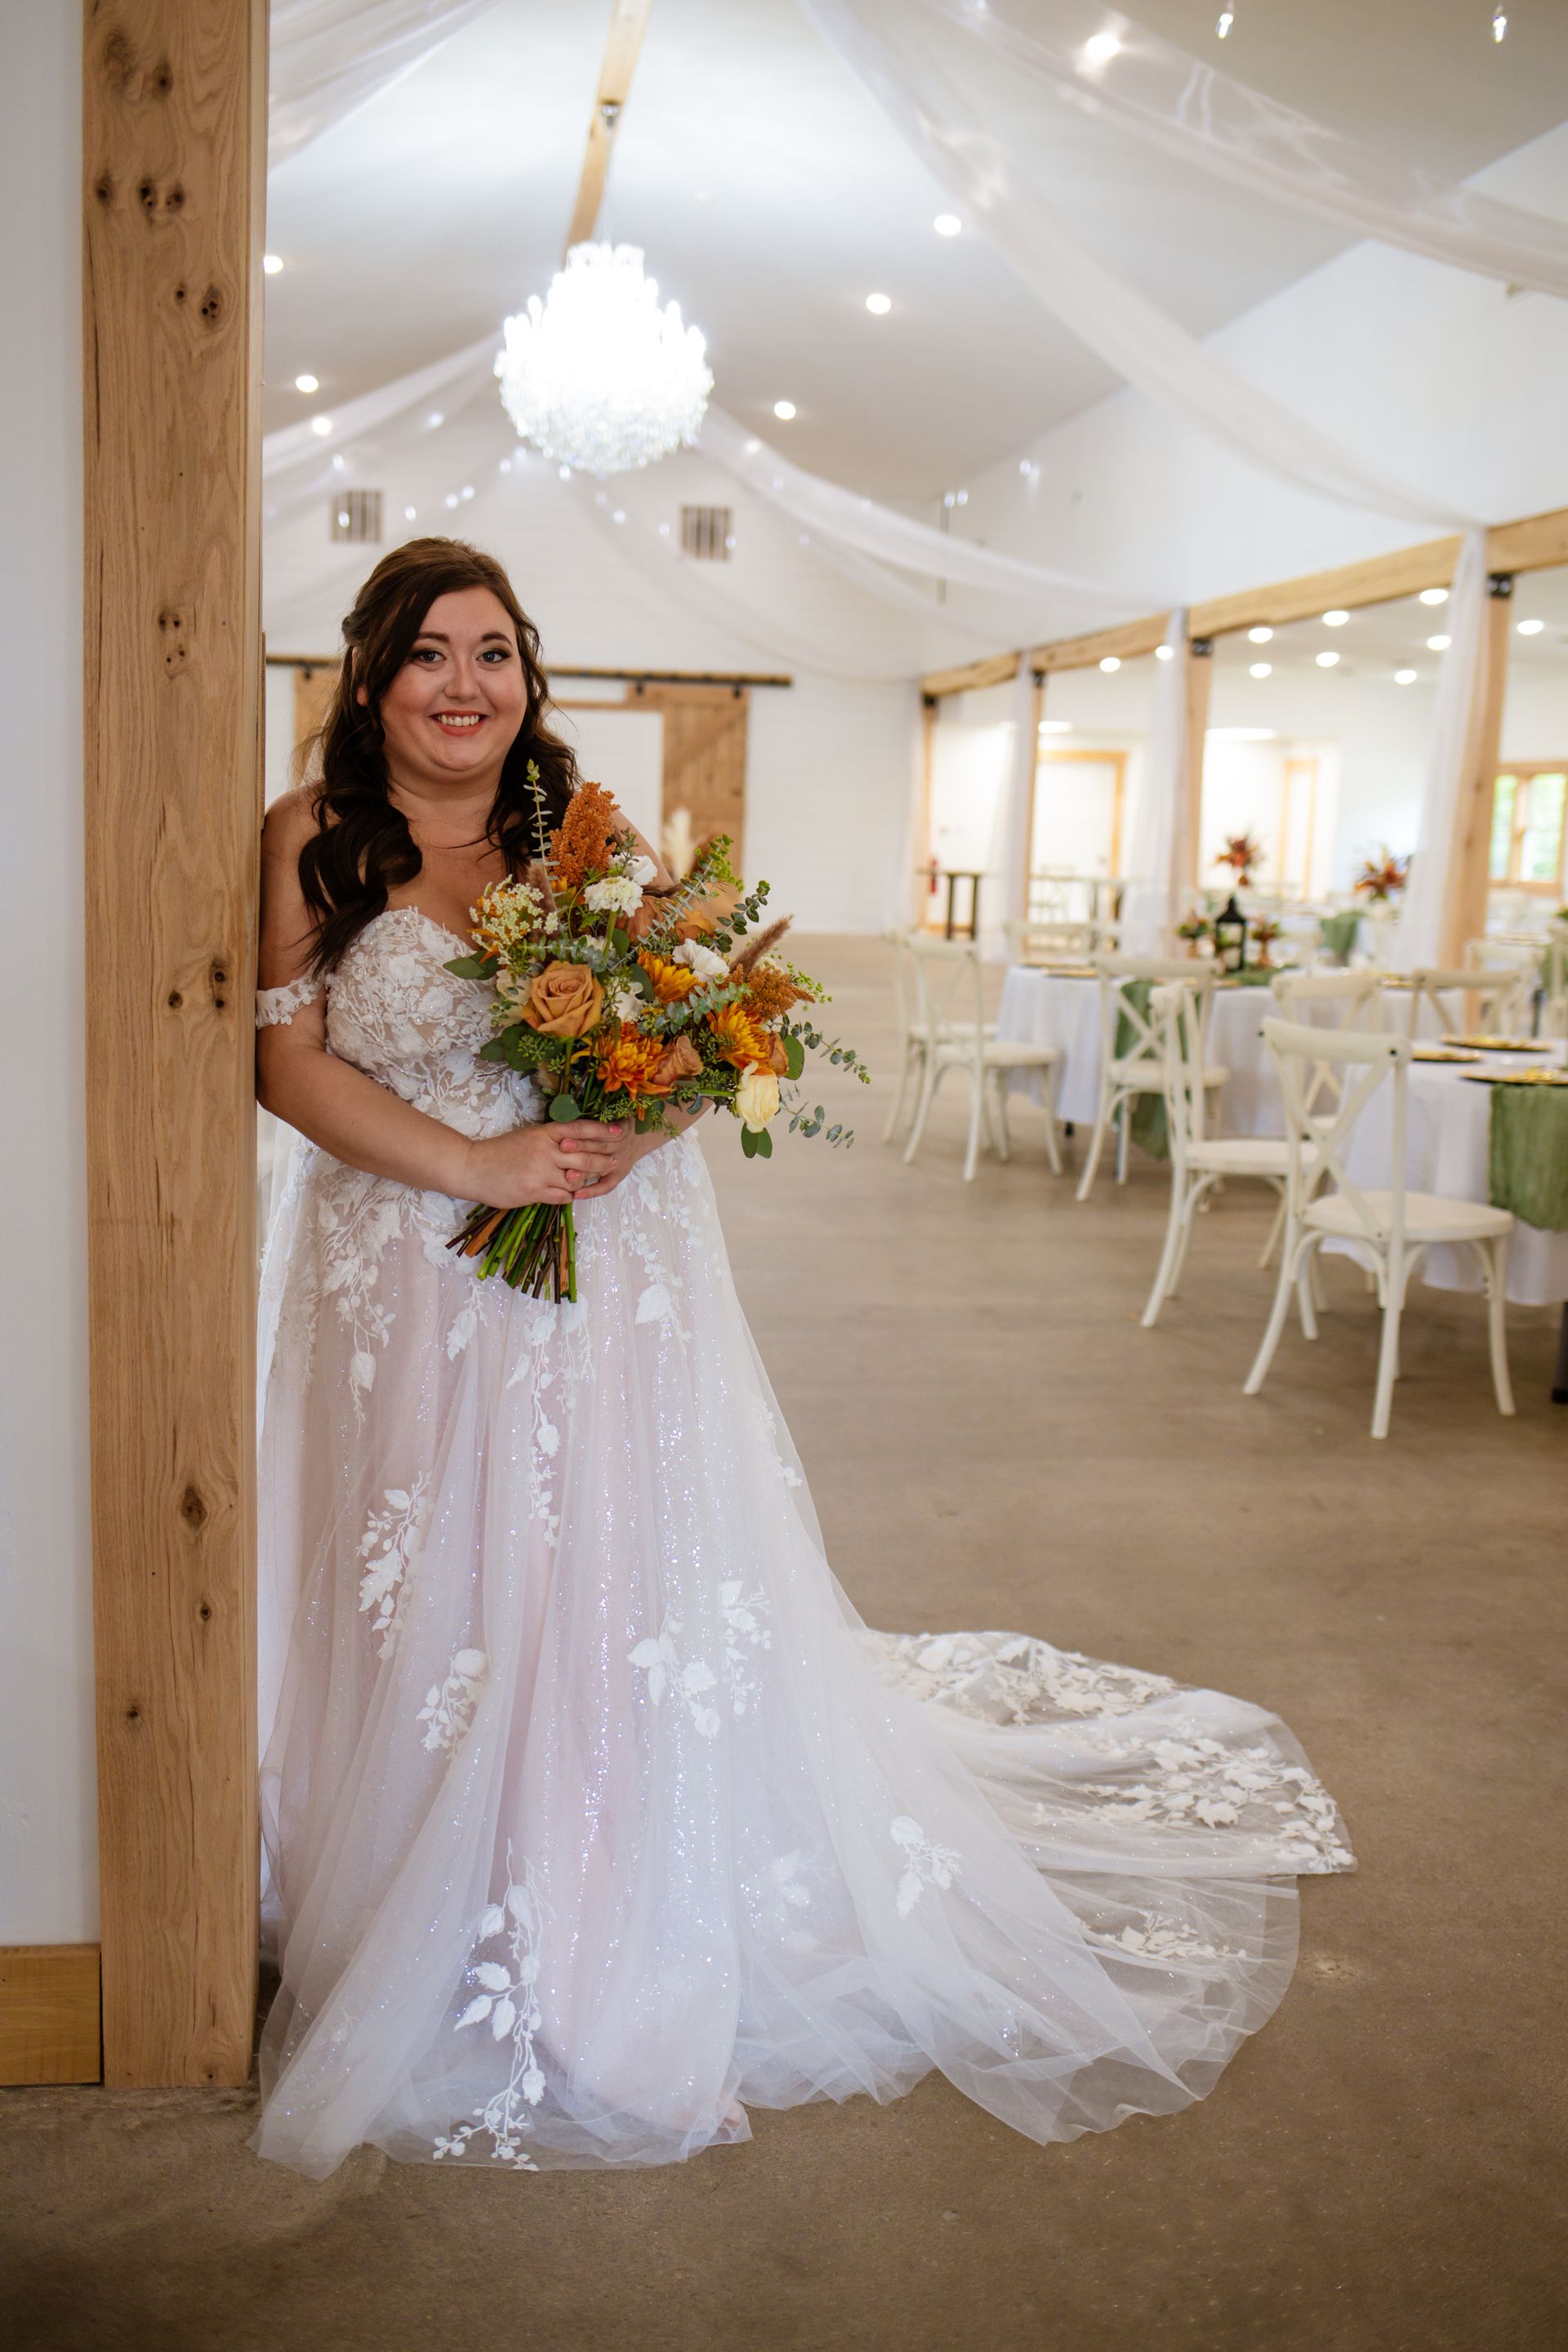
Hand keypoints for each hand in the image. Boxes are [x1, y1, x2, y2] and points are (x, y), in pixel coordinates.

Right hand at [459, 1119, 621, 1207]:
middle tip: (615, 1161)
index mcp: (544, 1133)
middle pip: (585, 1155)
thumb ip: (550, 1139)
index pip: (579, 1129)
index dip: (602, 1130)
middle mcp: (545, 1151)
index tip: (619, 1131)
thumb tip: (575, 1142)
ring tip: (592, 1180)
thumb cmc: (500, 1151)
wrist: (473, 1168)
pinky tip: (571, 1194)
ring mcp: (541, 1172)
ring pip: (576, 1179)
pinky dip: (569, 1195)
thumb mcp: (527, 1136)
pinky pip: (563, 1196)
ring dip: (585, 1181)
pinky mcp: (534, 1192)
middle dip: (603, 1159)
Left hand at [569, 1103, 705, 1200]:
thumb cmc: (621, 1119)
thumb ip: (599, 1111)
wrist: (643, 1134)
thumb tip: (575, 1100)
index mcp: (616, 1128)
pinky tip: (576, 1196)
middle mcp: (618, 1145)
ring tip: (567, 1178)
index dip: (582, 1136)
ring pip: (600, 1167)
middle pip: (597, 1149)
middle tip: (561, 1151)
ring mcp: (619, 1161)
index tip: (563, 1137)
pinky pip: (607, 1185)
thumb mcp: (615, 1111)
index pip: (598, 1133)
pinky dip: (592, 1191)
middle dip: (579, 1150)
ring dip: (584, 1172)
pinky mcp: (619, 1174)